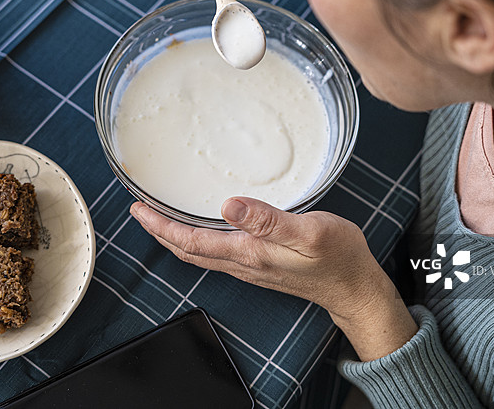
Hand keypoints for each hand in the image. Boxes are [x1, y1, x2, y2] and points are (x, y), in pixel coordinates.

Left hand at [130, 196, 417, 359]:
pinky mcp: (260, 266)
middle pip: (188, 250)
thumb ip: (268, 220)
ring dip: (176, 237)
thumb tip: (229, 205)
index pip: (191, 241)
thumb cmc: (337, 257)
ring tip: (161, 219)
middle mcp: (244, 263)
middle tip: (140, 211)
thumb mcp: (308, 232)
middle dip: (160, 231)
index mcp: (249, 252)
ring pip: (200, 254)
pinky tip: (200, 229)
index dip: (161, 226)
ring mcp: (250, 267)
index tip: (140, 209)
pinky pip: (216, 254)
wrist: (354, 288)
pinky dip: (197, 241)